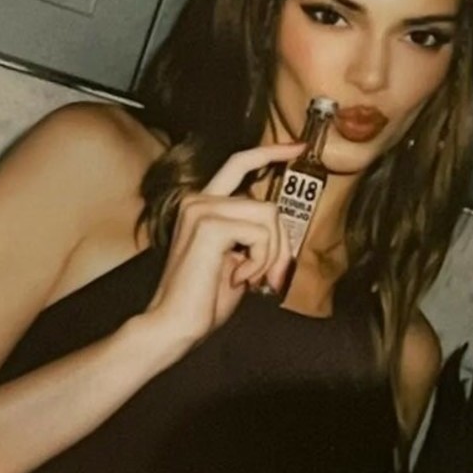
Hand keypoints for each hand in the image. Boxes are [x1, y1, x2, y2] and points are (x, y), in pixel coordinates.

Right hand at [145, 142, 303, 346]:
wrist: (175, 325)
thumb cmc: (204, 300)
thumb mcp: (238, 261)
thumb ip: (255, 237)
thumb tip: (283, 230)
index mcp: (203, 205)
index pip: (239, 164)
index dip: (270, 152)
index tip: (297, 147)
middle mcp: (198, 200)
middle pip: (267, 203)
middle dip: (280, 244)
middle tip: (272, 278)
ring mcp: (201, 209)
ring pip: (268, 217)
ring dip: (270, 256)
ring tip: (249, 279)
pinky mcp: (209, 224)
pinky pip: (261, 234)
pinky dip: (260, 261)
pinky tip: (238, 278)